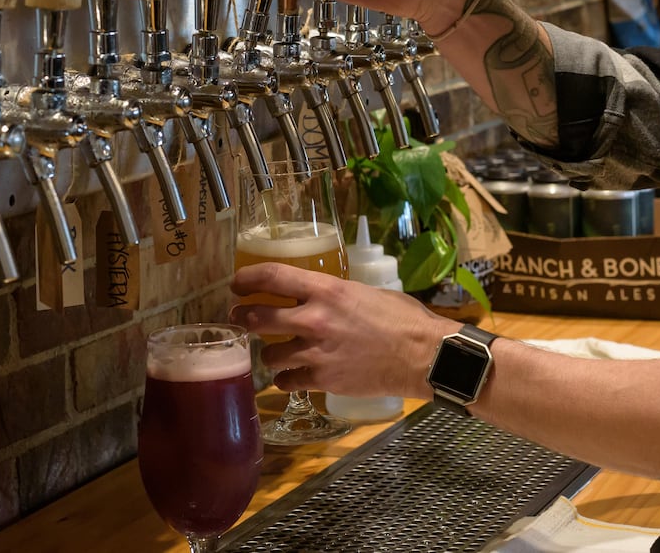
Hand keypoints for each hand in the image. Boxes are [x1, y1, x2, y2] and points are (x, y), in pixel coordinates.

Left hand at [230, 262, 456, 397]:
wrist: (422, 356)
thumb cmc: (403, 319)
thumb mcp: (366, 292)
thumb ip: (336, 295)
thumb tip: (319, 297)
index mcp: (327, 290)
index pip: (272, 277)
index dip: (247, 278)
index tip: (237, 282)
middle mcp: (314, 319)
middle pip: (257, 318)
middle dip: (242, 317)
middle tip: (239, 318)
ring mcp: (316, 352)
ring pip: (268, 355)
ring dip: (267, 354)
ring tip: (273, 353)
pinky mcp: (322, 380)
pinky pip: (286, 381)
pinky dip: (286, 379)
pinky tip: (292, 377)